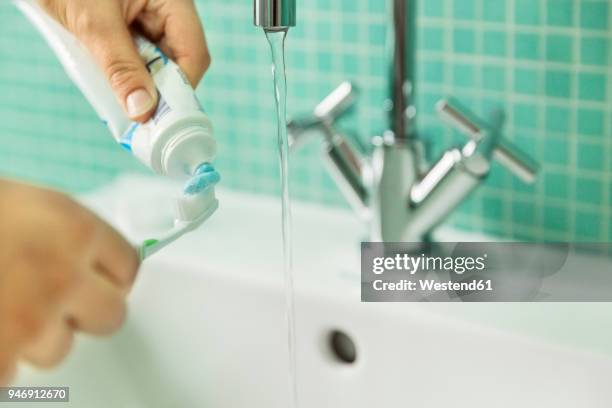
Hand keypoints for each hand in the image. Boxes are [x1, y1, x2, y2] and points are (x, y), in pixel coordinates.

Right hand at [0, 180, 138, 384]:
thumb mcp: (18, 204)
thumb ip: (58, 235)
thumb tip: (82, 261)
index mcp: (72, 228)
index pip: (127, 266)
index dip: (109, 276)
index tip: (99, 280)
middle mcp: (62, 276)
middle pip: (111, 315)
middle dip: (84, 313)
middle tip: (52, 303)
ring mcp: (30, 322)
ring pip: (58, 348)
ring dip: (32, 337)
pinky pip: (10, 372)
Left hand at [39, 0, 209, 120]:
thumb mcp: (94, 22)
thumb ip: (120, 66)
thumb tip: (142, 109)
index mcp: (172, 2)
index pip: (193, 54)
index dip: (180, 89)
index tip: (158, 116)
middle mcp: (166, 11)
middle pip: (177, 62)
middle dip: (157, 89)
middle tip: (136, 115)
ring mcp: (147, 19)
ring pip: (155, 64)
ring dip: (137, 83)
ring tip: (118, 99)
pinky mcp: (127, 27)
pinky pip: (134, 58)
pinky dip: (122, 73)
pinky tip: (107, 83)